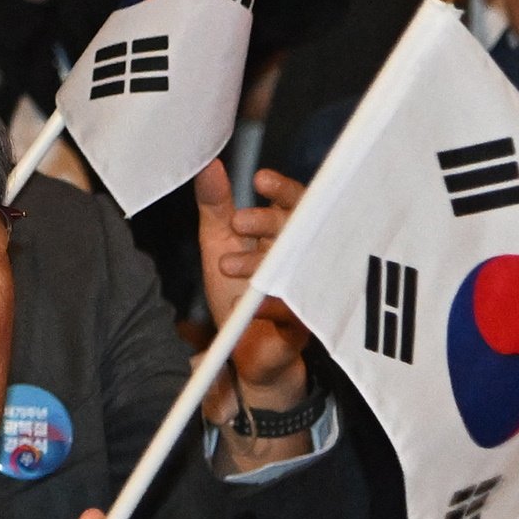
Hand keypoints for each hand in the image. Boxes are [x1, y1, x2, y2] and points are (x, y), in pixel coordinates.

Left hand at [193, 163, 318, 452]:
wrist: (243, 352)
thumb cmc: (237, 292)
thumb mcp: (219, 243)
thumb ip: (215, 205)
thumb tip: (208, 165)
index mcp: (287, 232)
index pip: (296, 202)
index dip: (283, 189)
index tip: (260, 180)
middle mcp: (304, 256)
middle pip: (303, 228)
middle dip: (271, 221)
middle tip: (239, 222)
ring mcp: (310, 288)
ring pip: (300, 265)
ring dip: (264, 262)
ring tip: (227, 266)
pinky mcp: (307, 322)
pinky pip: (297, 309)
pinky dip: (270, 304)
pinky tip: (247, 305)